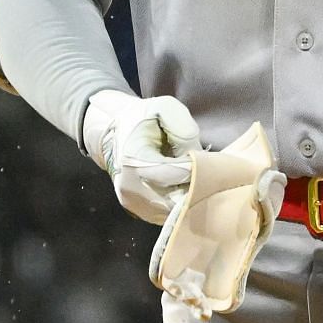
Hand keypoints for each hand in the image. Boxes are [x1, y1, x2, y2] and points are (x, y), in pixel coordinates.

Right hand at [81, 89, 201, 223]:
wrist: (112, 132)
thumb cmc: (142, 118)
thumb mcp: (165, 109)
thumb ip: (184, 129)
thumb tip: (198, 157)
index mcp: (134, 159)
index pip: (174, 174)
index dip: (197, 169)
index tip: (208, 160)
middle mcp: (131, 187)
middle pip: (175, 198)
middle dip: (198, 188)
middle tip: (210, 175)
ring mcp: (132, 202)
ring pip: (172, 211)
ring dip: (189, 199)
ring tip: (199, 181)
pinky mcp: (136, 210)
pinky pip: (165, 214)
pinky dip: (179, 204)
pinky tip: (185, 188)